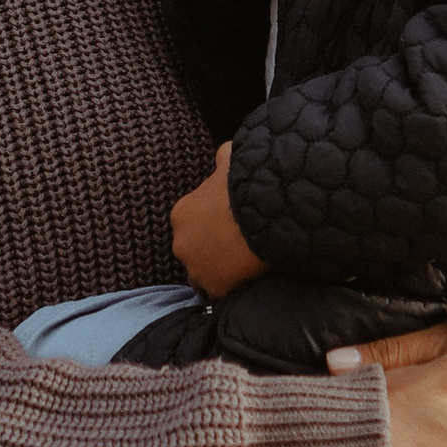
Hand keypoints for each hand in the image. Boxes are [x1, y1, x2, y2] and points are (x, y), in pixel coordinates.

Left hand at [169, 145, 268, 300]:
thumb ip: (223, 158)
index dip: (210, 230)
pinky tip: (250, 279)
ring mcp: (196, 268)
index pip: (191, 228)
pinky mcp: (215, 288)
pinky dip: (235, 288)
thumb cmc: (248, 182)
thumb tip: (223, 154)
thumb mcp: (231, 160)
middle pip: (195, 254)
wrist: (265, 210)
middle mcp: (181, 242)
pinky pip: (223, 293)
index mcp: (182, 213)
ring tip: (246, 267)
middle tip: (238, 249)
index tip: (227, 230)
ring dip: (221, 273)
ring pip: (206, 276)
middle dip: (212, 252)